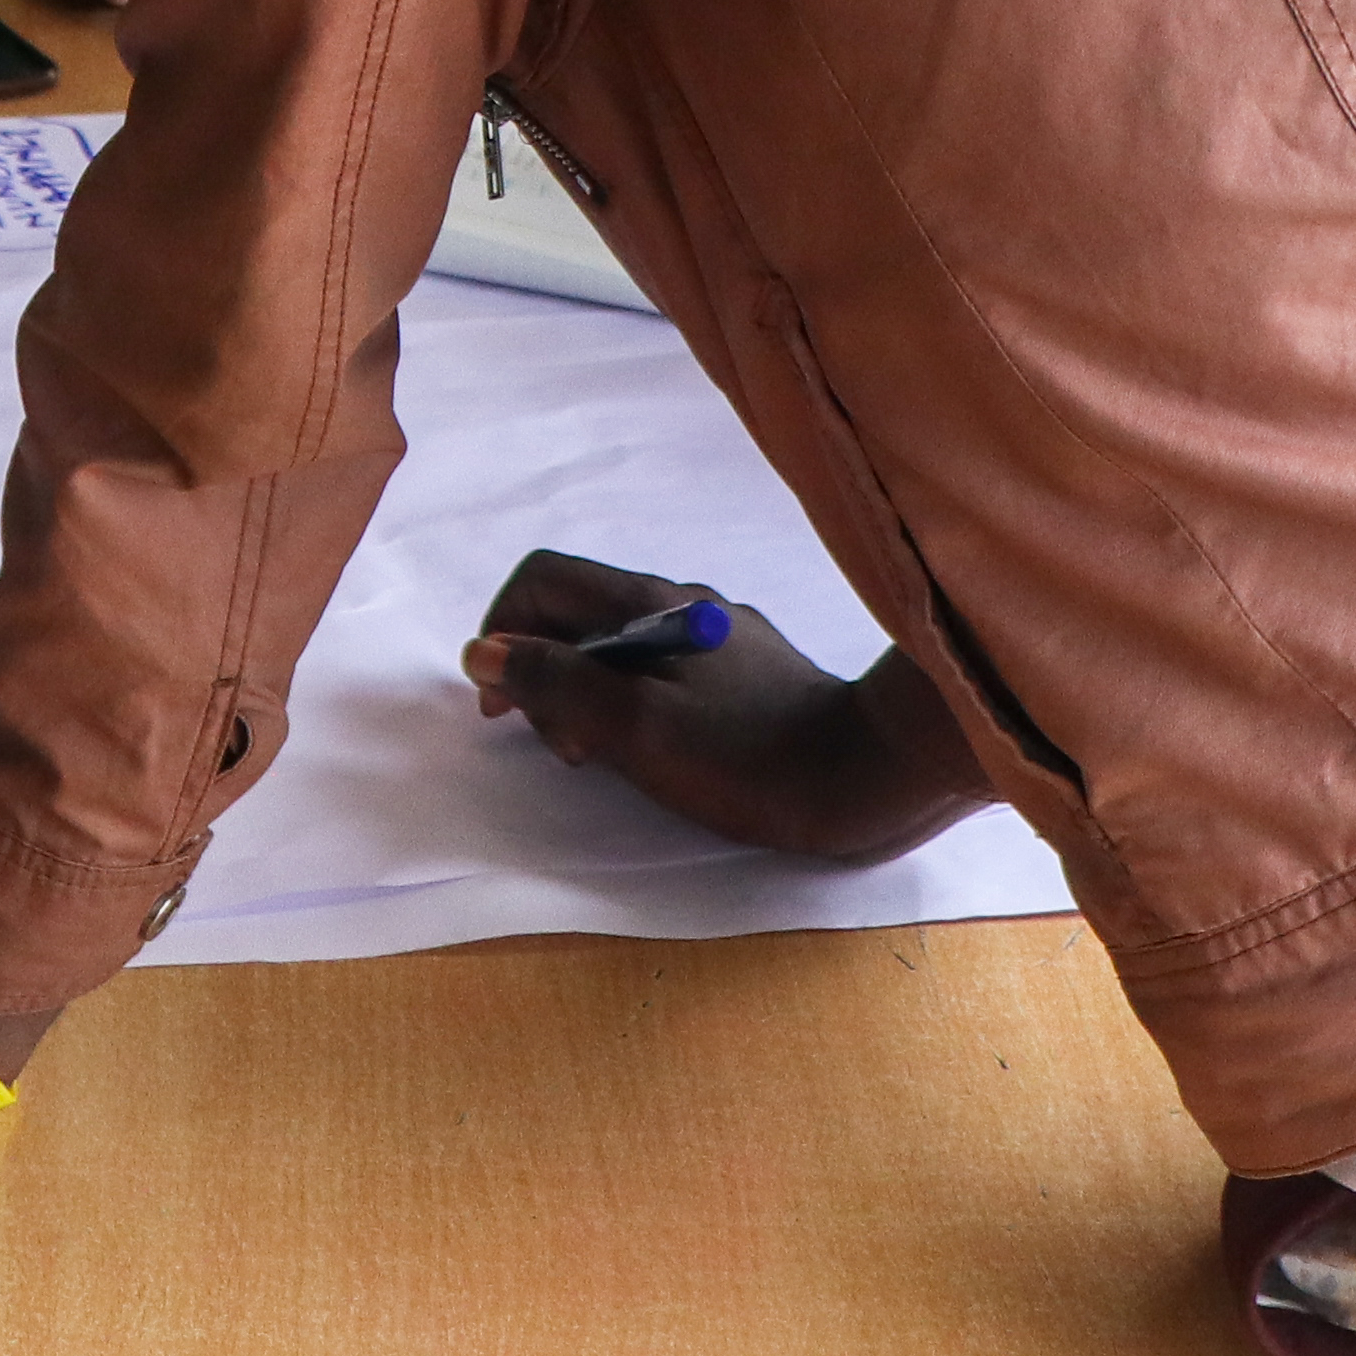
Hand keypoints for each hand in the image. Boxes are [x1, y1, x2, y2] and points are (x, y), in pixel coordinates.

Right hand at [461, 548, 997, 866]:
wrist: (870, 775)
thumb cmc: (746, 757)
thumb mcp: (635, 728)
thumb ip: (556, 684)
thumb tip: (485, 650)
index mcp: (648, 602)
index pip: (542, 580)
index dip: (502, 633)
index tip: (503, 708)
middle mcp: (681, 601)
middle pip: (577, 613)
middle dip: (546, 675)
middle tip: (565, 751)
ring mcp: (718, 635)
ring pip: (620, 646)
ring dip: (589, 696)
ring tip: (606, 760)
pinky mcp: (748, 671)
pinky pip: (663, 670)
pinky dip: (634, 705)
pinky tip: (660, 754)